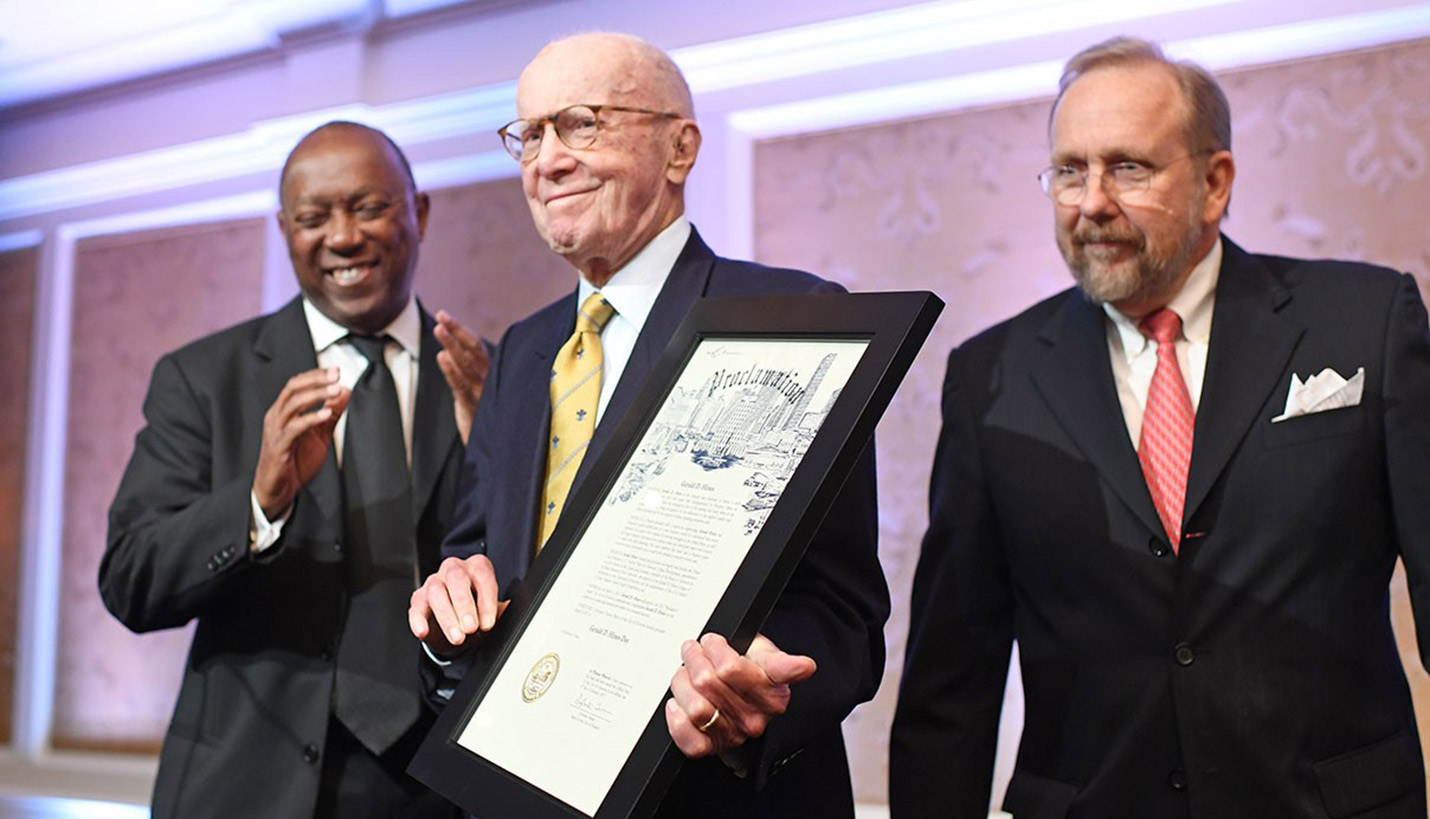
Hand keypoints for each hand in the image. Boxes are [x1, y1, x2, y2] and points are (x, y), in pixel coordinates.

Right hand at [252, 368, 348, 519]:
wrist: (279, 490)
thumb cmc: (296, 461)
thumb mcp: (319, 434)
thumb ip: (331, 414)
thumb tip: (344, 391)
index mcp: (283, 411)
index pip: (296, 384)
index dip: (315, 375)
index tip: (336, 370)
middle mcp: (276, 416)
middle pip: (293, 388)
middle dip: (316, 379)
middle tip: (336, 374)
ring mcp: (275, 431)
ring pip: (293, 404)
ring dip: (316, 395)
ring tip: (336, 390)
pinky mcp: (278, 447)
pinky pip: (294, 428)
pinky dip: (310, 419)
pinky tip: (326, 415)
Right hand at [409, 554, 507, 657]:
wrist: (459, 622)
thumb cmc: (477, 610)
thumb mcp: (492, 609)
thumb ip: (503, 609)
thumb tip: (515, 609)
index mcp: (476, 567)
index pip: (482, 576)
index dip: (486, 600)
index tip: (488, 622)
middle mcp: (454, 569)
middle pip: (457, 579)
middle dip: (464, 604)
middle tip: (471, 627)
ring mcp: (434, 582)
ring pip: (437, 592)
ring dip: (447, 617)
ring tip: (457, 637)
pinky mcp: (419, 599)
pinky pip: (416, 607)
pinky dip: (418, 621)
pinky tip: (423, 632)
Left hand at [434, 310, 489, 444]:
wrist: (497, 452)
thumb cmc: (486, 420)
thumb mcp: (478, 394)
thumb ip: (467, 375)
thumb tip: (449, 353)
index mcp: (492, 374)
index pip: (477, 346)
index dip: (460, 330)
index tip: (444, 316)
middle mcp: (490, 380)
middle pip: (474, 350)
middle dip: (456, 331)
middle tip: (441, 315)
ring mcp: (482, 394)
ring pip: (467, 365)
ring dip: (452, 345)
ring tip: (438, 329)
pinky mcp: (473, 409)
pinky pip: (461, 386)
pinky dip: (451, 371)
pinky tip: (441, 357)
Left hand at [664, 633, 815, 758]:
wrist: (742, 696)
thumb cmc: (753, 670)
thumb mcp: (767, 656)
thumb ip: (782, 661)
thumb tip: (806, 667)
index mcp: (773, 694)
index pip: (732, 668)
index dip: (716, 650)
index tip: (713, 641)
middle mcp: (756, 718)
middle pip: (707, 681)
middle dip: (694, 659)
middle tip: (694, 651)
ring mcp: (734, 735)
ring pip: (696, 707)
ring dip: (682, 684)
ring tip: (686, 674)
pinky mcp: (713, 747)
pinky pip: (689, 738)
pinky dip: (677, 719)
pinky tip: (679, 703)